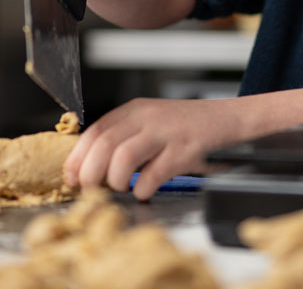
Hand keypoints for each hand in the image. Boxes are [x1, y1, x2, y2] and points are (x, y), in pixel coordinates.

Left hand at [64, 97, 246, 200]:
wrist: (231, 119)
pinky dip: (143, 190)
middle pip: (103, 144)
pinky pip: (153, 174)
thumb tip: (89, 168)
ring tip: (120, 190)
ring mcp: (167, 132)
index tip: (71, 178)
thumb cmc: (189, 128)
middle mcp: (148, 117)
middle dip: (90, 174)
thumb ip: (125, 138)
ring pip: (123, 158)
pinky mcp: (186, 150)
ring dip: (115, 181)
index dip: (77, 158)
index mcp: (135, 110)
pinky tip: (145, 193)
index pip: (94, 131)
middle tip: (91, 191)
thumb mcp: (152, 123)